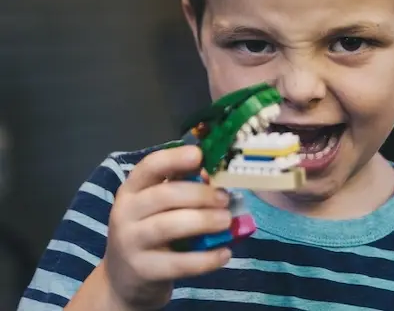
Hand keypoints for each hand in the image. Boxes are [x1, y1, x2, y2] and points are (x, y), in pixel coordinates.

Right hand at [103, 146, 232, 309]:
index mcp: (132, 189)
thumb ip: (182, 188)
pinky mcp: (142, 270)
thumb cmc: (150, 232)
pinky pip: (178, 263)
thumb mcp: (158, 207)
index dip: (174, 158)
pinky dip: (205, 259)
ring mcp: (130, 242)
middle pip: (163, 195)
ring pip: (167, 226)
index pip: (149, 166)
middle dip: (199, 194)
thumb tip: (213, 176)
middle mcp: (126, 212)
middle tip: (225, 199)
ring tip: (227, 221)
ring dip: (202, 221)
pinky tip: (224, 253)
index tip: (199, 155)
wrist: (124, 280)